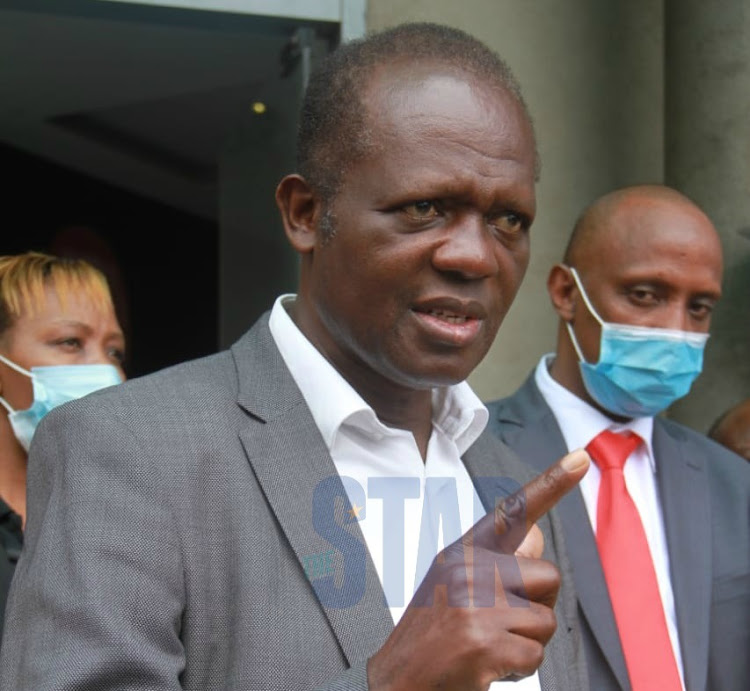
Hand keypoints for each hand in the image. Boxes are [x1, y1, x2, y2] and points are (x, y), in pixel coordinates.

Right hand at [367, 449, 589, 690]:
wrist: (397, 680)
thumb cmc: (431, 632)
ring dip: (527, 641)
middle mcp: (469, 569)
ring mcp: (476, 604)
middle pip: (549, 575)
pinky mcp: (484, 643)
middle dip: (536, 605)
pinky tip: (487, 666)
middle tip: (499, 623)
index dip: (551, 483)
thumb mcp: (452, 582)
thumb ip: (495, 559)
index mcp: (463, 552)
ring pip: (546, 620)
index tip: (581, 457)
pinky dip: (519, 668)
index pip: (512, 511)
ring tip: (488, 645)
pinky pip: (535, 655)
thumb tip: (537, 534)